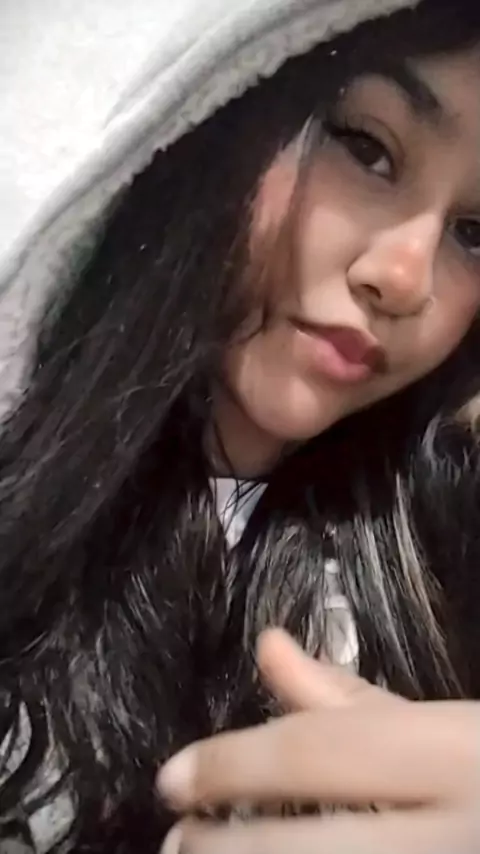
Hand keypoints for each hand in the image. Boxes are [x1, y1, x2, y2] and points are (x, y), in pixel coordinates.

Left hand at [158, 630, 479, 853]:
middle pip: (313, 849)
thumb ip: (353, 696)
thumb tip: (269, 643)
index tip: (173, 778)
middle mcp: (456, 834)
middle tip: (175, 843)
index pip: (323, 754)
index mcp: (460, 755)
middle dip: (227, 852)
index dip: (234, 764)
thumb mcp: (444, 724)